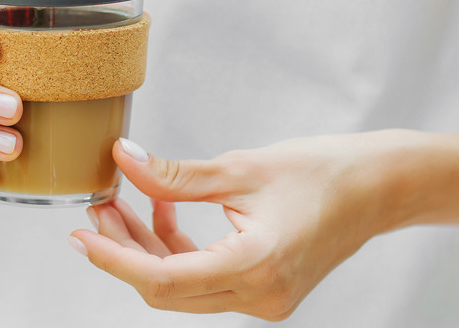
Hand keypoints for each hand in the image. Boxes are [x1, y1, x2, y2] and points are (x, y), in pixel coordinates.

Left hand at [70, 131, 415, 319]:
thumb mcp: (240, 168)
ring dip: (147, 248)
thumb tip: (124, 160)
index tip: (80, 237)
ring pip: (182, 285)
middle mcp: (259, 296)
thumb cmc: (324, 172)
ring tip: (122, 204)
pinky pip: (203, 277)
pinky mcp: (263, 288)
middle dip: (125, 250)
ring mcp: (263, 298)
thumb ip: (175, 174)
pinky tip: (162, 212)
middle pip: (167, 288)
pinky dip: (177, 248)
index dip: (114, 260)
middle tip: (100, 207)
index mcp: (255, 268)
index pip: (162, 280)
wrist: (378, 187)